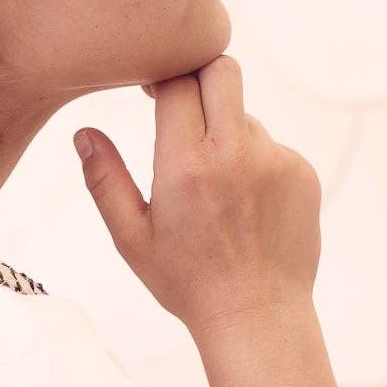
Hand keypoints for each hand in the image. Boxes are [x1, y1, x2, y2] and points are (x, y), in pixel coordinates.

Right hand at [73, 56, 322, 333]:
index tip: (151, 90)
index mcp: (186, 165)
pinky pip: (272, 147)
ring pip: (246, 115)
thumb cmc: (187, 282)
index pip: (177, 82)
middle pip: (222, 70)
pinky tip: (245, 206)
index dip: (162, 76)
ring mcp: (276, 161)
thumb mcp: (132, 237)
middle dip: (200, 75)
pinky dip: (255, 162)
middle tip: (184, 103)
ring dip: (226, 132)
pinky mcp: (303, 173)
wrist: (257, 316)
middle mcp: (235, 154)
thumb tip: (84, 134)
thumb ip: (105, 181)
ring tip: (216, 189)